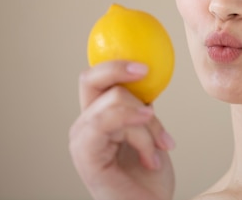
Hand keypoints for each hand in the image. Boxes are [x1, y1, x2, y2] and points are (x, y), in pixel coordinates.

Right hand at [69, 61, 174, 199]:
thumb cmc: (149, 177)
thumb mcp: (150, 130)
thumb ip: (141, 106)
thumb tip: (151, 75)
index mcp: (98, 116)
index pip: (97, 77)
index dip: (117, 63)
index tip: (147, 66)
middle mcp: (85, 124)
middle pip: (90, 78)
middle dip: (120, 71)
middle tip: (147, 76)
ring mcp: (81, 138)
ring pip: (115, 100)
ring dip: (147, 123)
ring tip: (159, 147)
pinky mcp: (84, 154)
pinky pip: (109, 122)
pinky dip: (139, 133)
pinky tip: (151, 155)